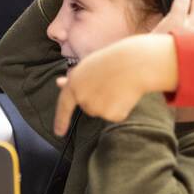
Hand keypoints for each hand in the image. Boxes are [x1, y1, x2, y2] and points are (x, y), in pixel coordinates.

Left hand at [53, 34, 176, 134]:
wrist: (135, 64)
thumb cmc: (113, 60)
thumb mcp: (89, 66)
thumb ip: (75, 79)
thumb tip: (59, 83)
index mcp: (74, 83)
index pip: (64, 105)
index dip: (61, 120)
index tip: (58, 133)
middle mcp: (82, 98)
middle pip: (88, 107)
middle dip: (97, 98)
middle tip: (110, 83)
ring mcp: (96, 108)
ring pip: (102, 112)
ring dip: (110, 102)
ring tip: (119, 85)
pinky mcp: (111, 115)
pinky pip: (115, 115)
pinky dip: (121, 107)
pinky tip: (126, 94)